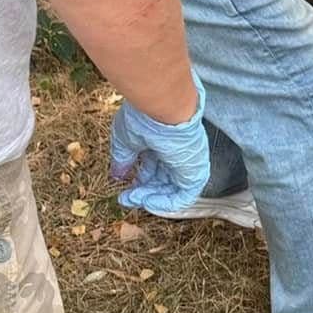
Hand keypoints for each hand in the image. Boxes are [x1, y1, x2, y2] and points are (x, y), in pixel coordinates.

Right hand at [110, 77, 209, 212]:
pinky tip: (147, 203)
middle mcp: (177, 153)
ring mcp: (188, 163)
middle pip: (162, 180)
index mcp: (163, 142)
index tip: (124, 190)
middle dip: (144, 192)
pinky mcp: (196, 172)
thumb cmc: (145, 117)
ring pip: (171, 189)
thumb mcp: (126, 141)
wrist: (164, 109)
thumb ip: (122, 159)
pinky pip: (183, 196)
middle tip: (127, 198)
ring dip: (151, 198)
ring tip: (134, 199)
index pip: (153, 167)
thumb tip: (117, 175)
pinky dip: (165, 203)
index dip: (139, 180)